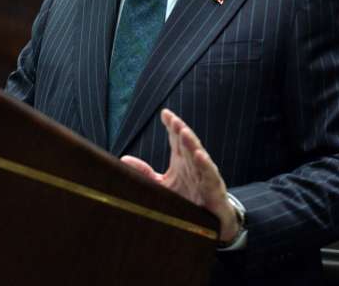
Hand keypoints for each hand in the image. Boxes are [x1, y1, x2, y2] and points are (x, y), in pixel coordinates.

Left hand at [120, 109, 238, 241]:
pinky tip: (200, 156)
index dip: (172, 126)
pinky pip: (210, 176)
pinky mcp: (214, 189)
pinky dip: (205, 166)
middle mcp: (194, 164)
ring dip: (192, 143)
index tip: (165, 114)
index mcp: (181, 161)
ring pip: (199, 156)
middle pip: (187, 143)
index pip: (176, 139)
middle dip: (181, 130)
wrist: (209, 223)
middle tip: (173, 119)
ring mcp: (205, 176)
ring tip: (184, 132)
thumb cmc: (187, 200)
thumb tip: (124, 159)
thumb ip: (145, 172)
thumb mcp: (162, 185)